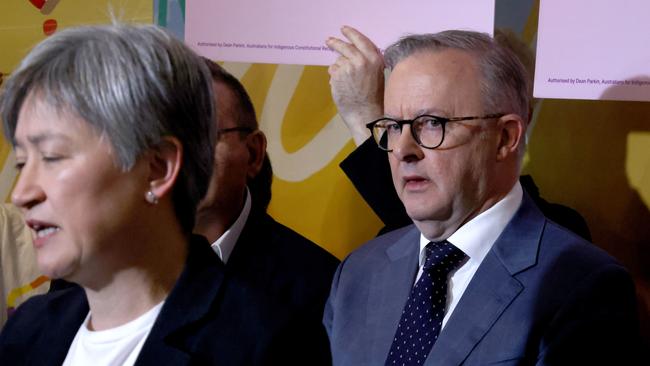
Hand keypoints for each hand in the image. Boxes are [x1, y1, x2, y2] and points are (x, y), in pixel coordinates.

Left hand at [326, 26, 384, 145]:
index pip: (361, 40)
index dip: (351, 34)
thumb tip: (351, 54)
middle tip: (329, 41)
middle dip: (335, 43)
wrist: (366, 114)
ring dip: (339, 69)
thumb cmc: (372, 98)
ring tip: (347, 83)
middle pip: (344, 47)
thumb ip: (366, 62)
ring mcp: (348, 67)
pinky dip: (335, 78)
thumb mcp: (376, 75)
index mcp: (374, 59)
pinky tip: (343, 88)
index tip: (344, 30)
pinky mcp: (338, 75)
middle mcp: (361, 60)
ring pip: (338, 61)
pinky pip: (333, 72)